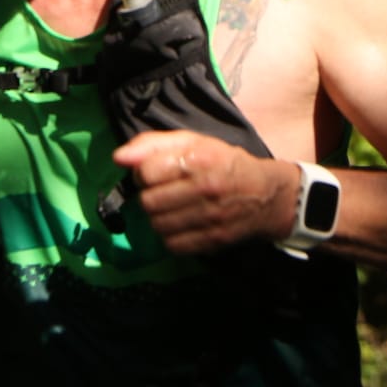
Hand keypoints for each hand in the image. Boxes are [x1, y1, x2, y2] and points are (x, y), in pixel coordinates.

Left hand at [112, 130, 296, 256]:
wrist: (267, 195)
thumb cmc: (224, 163)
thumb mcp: (193, 142)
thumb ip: (152, 144)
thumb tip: (119, 157)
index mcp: (198, 158)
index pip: (146, 172)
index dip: (143, 173)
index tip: (154, 174)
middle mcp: (204, 188)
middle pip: (148, 202)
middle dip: (149, 196)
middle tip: (163, 192)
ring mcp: (210, 217)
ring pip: (157, 225)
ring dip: (158, 218)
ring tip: (171, 208)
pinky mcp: (213, 241)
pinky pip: (171, 245)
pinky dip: (170, 236)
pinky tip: (180, 224)